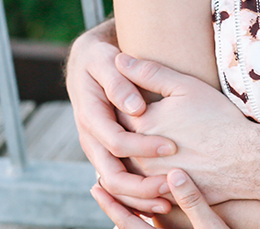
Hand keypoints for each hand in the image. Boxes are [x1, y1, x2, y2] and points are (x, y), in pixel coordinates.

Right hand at [66, 20, 174, 213]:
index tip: (173, 147)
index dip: (143, 147)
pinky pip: (116, 182)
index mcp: (90, 116)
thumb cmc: (101, 58)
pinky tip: (158, 199)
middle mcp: (90, 138)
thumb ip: (119, 82)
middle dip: (140, 186)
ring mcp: (96, 148)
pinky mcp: (106, 153)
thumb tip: (135, 108)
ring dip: (138, 197)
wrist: (86, 63)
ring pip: (113, 185)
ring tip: (168, 201)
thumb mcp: (105, 61)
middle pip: (111, 174)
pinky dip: (134, 195)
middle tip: (171, 186)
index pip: (115, 141)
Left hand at [93, 169, 226, 228]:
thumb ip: (191, 201)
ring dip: (129, 207)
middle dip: (115, 204)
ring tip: (120, 189)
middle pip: (128, 225)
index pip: (127, 221)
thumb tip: (174, 174)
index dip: (111, 203)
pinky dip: (144, 213)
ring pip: (140, 226)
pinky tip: (148, 200)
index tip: (95, 186)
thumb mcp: (210, 224)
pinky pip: (153, 226)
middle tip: (98, 184)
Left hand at [113, 53, 259, 203]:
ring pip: (127, 161)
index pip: (115, 108)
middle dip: (123, 125)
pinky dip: (145, 171)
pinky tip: (161, 160)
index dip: (121, 98)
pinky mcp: (159, 192)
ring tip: (151, 138)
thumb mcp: (186, 87)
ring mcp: (147, 175)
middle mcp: (136, 152)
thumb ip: (150, 72)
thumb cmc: (217, 119)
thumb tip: (120, 58)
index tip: (130, 93)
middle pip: (117, 136)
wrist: (242, 159)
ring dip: (132, 150)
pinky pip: (140, 183)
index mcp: (139, 123)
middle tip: (140, 116)